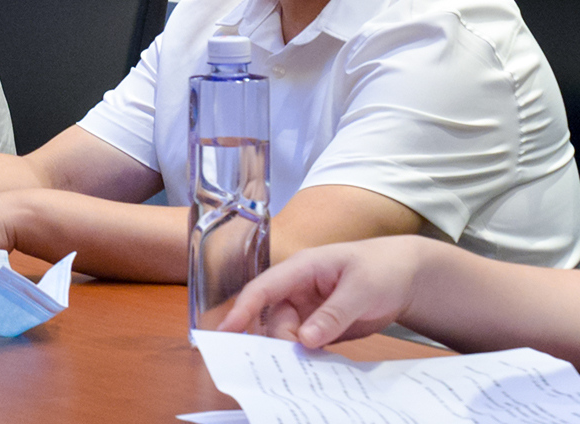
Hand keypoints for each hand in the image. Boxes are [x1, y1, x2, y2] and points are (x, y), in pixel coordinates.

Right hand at [218, 237, 422, 348]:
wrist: (408, 275)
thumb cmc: (383, 268)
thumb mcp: (362, 289)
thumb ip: (333, 314)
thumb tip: (304, 339)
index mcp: (301, 268)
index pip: (263, 288)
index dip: (242, 309)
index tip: (227, 331)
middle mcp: (297, 288)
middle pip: (273, 319)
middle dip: (279, 340)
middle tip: (296, 361)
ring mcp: (307, 307)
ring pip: (286, 333)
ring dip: (294, 350)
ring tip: (310, 365)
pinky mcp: (318, 323)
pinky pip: (304, 342)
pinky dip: (307, 354)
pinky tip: (317, 364)